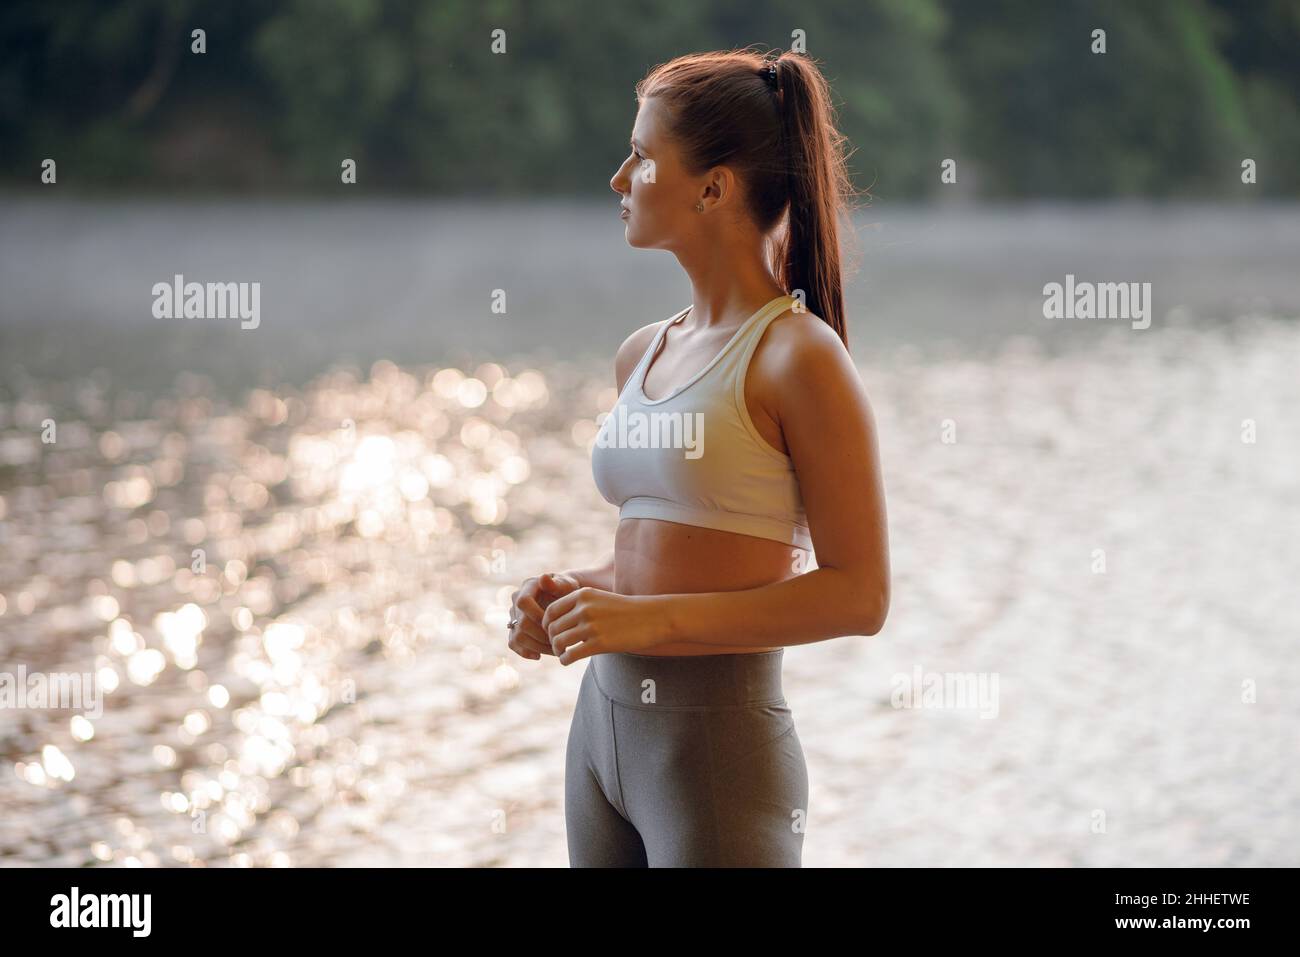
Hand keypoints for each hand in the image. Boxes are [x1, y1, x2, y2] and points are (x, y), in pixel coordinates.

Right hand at [507, 572, 580, 659]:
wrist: (565, 600)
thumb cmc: (569, 591)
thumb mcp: (568, 586)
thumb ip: (558, 584)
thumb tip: (543, 578)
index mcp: (528, 587)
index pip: (523, 602)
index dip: (537, 616)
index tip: (555, 624)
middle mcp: (516, 600)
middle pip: (521, 623)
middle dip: (541, 636)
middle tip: (558, 642)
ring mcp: (514, 615)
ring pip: (517, 636)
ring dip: (536, 646)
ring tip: (554, 650)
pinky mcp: (514, 629)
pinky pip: (513, 644)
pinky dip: (525, 652)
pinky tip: (539, 655)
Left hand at [541, 588, 668, 664]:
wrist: (653, 618)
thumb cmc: (626, 610)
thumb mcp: (600, 599)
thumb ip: (579, 605)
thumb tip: (556, 621)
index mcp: (582, 594)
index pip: (551, 611)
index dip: (547, 624)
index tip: (552, 632)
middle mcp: (584, 608)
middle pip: (553, 628)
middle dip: (552, 639)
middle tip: (558, 646)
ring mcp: (592, 626)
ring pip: (559, 642)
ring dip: (558, 650)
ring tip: (563, 653)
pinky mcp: (600, 643)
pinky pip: (570, 654)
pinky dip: (565, 660)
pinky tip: (568, 660)